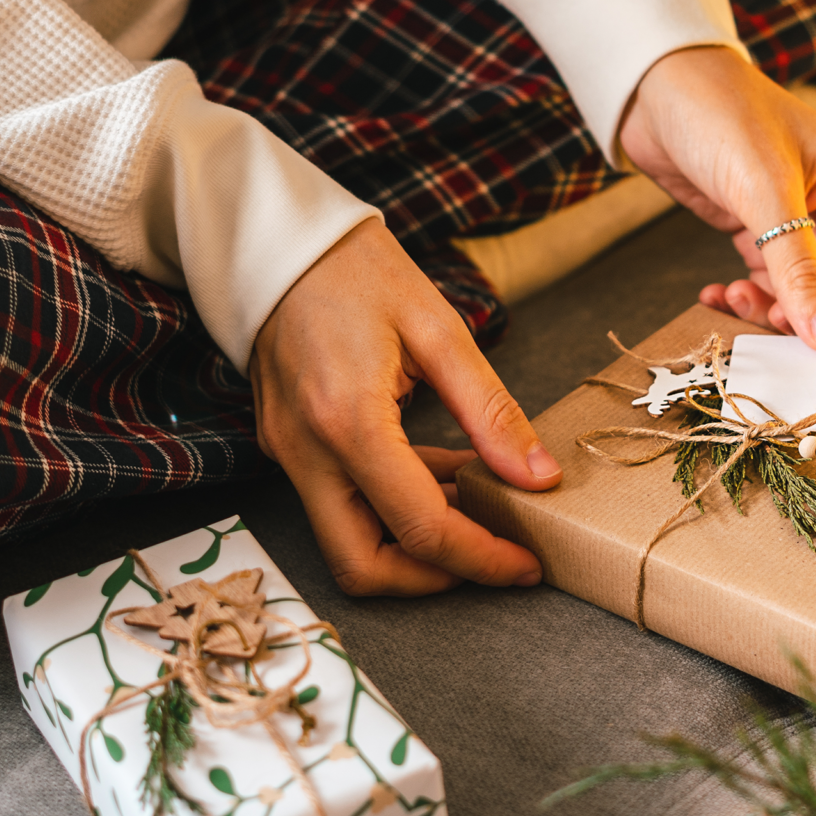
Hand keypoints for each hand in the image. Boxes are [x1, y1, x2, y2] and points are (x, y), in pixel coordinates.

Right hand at [250, 220, 561, 595]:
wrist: (276, 238)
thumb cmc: (358, 270)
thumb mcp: (440, 330)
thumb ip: (491, 411)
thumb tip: (539, 477)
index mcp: (347, 422)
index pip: (419, 527)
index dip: (481, 558)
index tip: (527, 563)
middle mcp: (306, 453)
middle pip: (364, 565)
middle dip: (437, 576)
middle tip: (500, 557)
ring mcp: (290, 453)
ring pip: (349, 543)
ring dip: (418, 542)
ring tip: (486, 507)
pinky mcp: (289, 446)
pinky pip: (344, 503)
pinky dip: (396, 506)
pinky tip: (450, 475)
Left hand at [619, 46, 815, 360]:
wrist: (656, 84)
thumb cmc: (722, 114)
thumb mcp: (767, 196)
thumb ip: (802, 273)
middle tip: (777, 338)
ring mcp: (810, 227)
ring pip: (815, 303)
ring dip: (779, 318)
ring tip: (739, 304)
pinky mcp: (768, 236)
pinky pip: (775, 290)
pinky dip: (750, 303)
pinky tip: (718, 294)